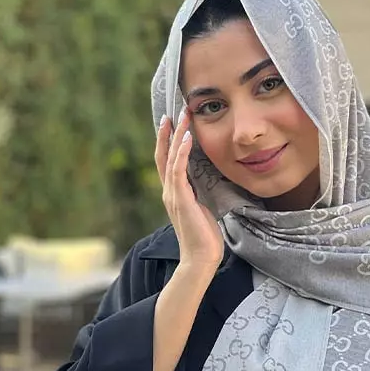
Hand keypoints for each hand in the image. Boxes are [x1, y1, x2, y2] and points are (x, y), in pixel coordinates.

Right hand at [155, 108, 223, 273]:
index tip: (172, 124)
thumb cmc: (204, 237)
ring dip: (176, 136)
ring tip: (182, 117)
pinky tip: (186, 138)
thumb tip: (206, 183)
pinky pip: (178, 170)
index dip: (167, 142)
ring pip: (170, 158)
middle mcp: (169, 192)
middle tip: (173, 112)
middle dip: (168, 133)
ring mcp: (172, 195)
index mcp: (174, 194)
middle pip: (163, 155)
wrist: (200, 258)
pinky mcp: (180, 199)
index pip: (167, 162)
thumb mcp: (202, 209)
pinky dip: (181, 153)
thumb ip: (199, 195)